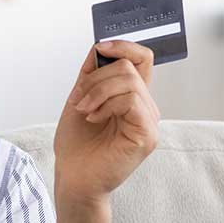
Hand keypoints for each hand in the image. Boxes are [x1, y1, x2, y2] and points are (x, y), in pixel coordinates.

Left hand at [53, 40, 161, 201]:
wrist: (73, 177)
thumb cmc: (77, 144)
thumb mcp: (80, 98)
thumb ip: (92, 73)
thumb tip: (101, 45)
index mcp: (132, 97)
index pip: (142, 58)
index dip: (124, 46)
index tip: (101, 47)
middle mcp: (145, 107)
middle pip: (130, 66)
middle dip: (97, 77)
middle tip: (79, 99)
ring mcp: (149, 121)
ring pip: (130, 81)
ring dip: (98, 91)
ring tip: (84, 110)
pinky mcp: (147, 135)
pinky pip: (132, 100)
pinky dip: (107, 104)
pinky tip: (94, 118)